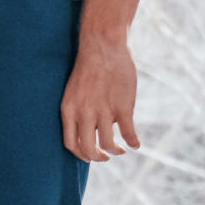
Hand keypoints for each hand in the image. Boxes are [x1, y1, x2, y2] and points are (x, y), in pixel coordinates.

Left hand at [61, 29, 139, 161]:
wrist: (102, 47)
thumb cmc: (88, 66)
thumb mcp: (74, 91)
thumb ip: (79, 109)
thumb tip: (89, 127)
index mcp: (69, 110)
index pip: (70, 143)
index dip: (80, 154)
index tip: (89, 155)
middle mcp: (84, 114)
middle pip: (88, 149)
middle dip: (97, 158)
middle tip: (105, 157)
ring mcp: (103, 111)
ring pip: (108, 144)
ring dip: (115, 151)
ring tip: (121, 150)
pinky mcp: (122, 107)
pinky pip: (129, 133)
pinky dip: (133, 142)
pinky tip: (135, 144)